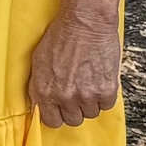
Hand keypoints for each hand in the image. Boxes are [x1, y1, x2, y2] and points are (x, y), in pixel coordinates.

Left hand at [27, 2, 123, 127]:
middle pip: (73, 120)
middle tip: (76, 94)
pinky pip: (107, 106)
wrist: (84, 24)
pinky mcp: (106, 90)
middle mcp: (64, 97)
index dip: (57, 115)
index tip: (60, 109)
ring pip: (90, 114)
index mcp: (44, 92)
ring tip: (88, 84)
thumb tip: (42, 102)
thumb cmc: (60, 37)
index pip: (51, 121)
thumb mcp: (38, 63)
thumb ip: (39, 86)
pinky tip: (99, 82)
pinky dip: (105, 97)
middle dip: (74, 109)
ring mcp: (86, 95)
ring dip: (90, 102)